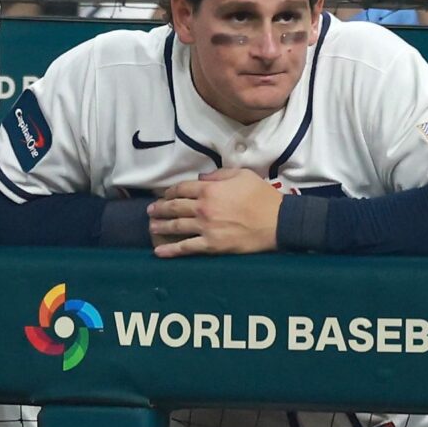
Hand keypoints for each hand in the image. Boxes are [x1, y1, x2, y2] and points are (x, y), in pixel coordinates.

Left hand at [149, 169, 283, 256]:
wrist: (276, 222)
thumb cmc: (261, 196)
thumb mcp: (242, 175)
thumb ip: (219, 174)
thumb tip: (201, 176)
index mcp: (210, 189)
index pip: (182, 189)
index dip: (170, 192)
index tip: (164, 194)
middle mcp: (203, 208)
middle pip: (174, 207)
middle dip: (160, 208)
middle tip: (151, 210)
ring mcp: (205, 227)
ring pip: (176, 226)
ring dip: (160, 226)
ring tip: (151, 227)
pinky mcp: (211, 245)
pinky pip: (186, 247)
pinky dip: (171, 250)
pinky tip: (159, 252)